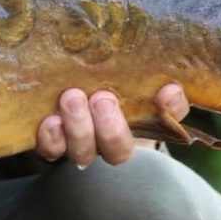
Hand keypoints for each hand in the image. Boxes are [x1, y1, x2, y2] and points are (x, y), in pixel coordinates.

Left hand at [35, 83, 188, 167]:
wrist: (55, 68)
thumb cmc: (96, 68)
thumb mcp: (124, 66)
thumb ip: (150, 73)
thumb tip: (170, 88)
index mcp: (139, 118)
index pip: (167, 120)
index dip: (170, 110)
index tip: (164, 95)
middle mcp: (110, 138)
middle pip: (118, 149)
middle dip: (112, 128)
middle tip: (102, 98)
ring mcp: (81, 143)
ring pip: (84, 152)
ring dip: (80, 128)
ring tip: (72, 99)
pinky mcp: (53, 143)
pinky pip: (52, 150)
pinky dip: (52, 138)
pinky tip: (50, 120)